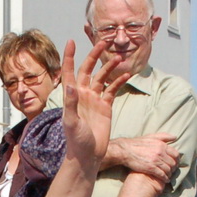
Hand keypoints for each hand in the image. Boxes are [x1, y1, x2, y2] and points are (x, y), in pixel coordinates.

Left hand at [58, 39, 133, 172]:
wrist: (88, 155)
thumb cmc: (76, 140)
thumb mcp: (71, 122)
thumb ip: (71, 104)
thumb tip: (71, 86)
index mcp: (72, 95)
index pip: (70, 71)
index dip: (69, 56)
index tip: (71, 41)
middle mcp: (83, 94)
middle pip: (89, 69)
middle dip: (95, 55)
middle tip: (104, 42)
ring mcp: (95, 99)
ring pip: (103, 77)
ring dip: (110, 67)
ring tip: (119, 57)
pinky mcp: (105, 107)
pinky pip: (113, 89)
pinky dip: (119, 81)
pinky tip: (126, 74)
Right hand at [106, 133, 178, 180]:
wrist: (125, 150)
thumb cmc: (137, 143)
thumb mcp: (151, 137)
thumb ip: (163, 136)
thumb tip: (175, 137)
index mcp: (161, 145)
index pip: (175, 154)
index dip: (177, 160)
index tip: (176, 163)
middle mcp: (160, 153)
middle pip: (173, 163)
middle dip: (174, 168)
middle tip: (172, 170)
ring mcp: (156, 161)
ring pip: (168, 169)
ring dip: (170, 174)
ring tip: (168, 175)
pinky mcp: (151, 168)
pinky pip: (162, 175)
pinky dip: (165, 178)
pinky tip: (165, 180)